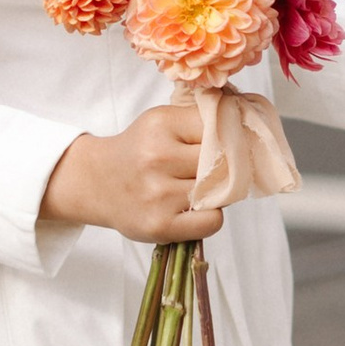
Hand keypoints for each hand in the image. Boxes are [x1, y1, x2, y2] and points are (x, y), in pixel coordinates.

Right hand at [42, 98, 223, 242]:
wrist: (96, 183)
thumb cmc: (139, 151)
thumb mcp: (161, 122)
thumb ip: (199, 120)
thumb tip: (248, 120)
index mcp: (160, 124)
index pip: (219, 127)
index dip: (227, 136)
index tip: (223, 143)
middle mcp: (157, 157)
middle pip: (223, 161)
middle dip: (225, 166)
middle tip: (213, 169)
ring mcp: (158, 195)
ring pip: (221, 192)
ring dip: (218, 192)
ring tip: (197, 188)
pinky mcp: (160, 226)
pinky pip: (212, 221)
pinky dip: (211, 216)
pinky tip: (194, 208)